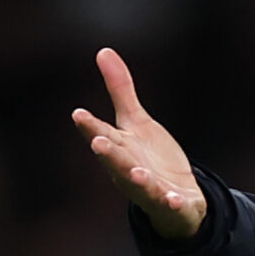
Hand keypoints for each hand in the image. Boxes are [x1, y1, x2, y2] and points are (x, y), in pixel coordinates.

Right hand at [71, 47, 207, 237]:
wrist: (175, 198)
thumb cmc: (148, 158)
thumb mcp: (137, 122)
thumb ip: (120, 90)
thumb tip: (104, 51)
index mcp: (120, 148)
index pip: (101, 134)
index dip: (90, 126)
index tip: (79, 114)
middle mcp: (130, 170)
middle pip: (117, 161)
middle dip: (109, 154)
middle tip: (98, 142)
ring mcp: (150, 189)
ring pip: (141, 186)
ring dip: (138, 180)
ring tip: (137, 173)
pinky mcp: (173, 203)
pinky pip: (172, 204)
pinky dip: (172, 202)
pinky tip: (175, 198)